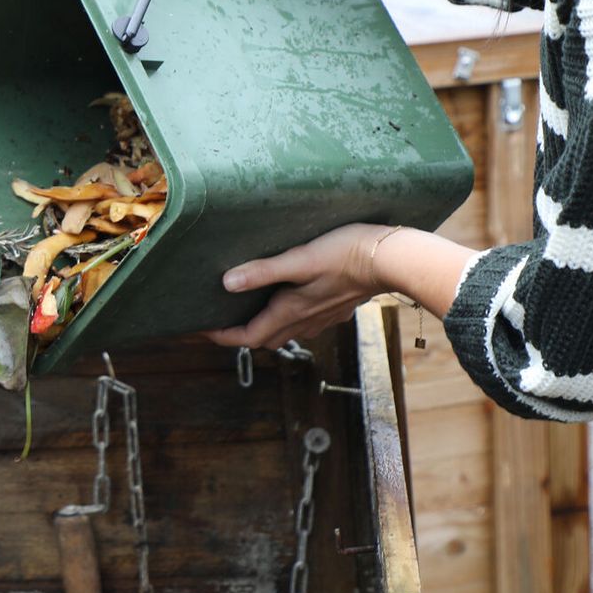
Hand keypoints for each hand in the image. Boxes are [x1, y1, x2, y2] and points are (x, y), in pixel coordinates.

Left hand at [202, 223, 394, 350]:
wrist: (391, 260)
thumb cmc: (346, 254)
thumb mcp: (300, 260)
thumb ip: (264, 272)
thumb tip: (227, 283)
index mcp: (291, 311)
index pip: (249, 337)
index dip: (223, 336)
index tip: (201, 330)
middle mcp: (305, 320)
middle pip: (265, 338)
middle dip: (240, 334)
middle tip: (219, 320)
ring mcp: (323, 317)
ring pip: (286, 331)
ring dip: (264, 326)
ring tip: (248, 307)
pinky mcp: (336, 307)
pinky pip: (305, 321)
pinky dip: (287, 316)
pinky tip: (288, 297)